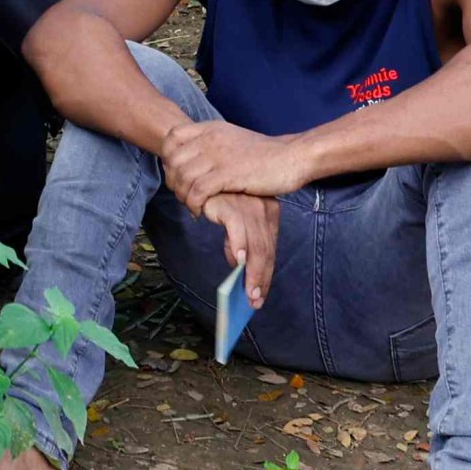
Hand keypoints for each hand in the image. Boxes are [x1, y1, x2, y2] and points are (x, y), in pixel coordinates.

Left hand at [164, 121, 295, 207]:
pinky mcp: (227, 175)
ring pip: (183, 178)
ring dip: (184, 197)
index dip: (168, 157)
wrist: (292, 157)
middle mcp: (210, 139)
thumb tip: (192, 157)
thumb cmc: (263, 154)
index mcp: (210, 128)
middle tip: (184, 195)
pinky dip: (194, 205)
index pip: (172, 137)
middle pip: (173, 161)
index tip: (177, 173)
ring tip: (193, 206)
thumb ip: (211, 144)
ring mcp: (218, 156)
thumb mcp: (232, 139)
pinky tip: (201, 212)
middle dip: (174, 182)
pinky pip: (197, 192)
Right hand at [196, 188, 283, 311]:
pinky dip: (239, 246)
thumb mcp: (233, 218)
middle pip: (266, 250)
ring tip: (248, 292)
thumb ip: (239, 239)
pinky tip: (238, 262)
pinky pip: (238, 229)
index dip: (266, 274)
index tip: (260, 295)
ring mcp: (249, 207)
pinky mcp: (232, 205)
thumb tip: (237, 262)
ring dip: (253, 272)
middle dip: (261, 278)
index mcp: (268, 212)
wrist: (201, 169)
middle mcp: (264, 209)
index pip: (269, 249)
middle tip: (254, 300)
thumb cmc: (218, 195)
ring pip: (256, 245)